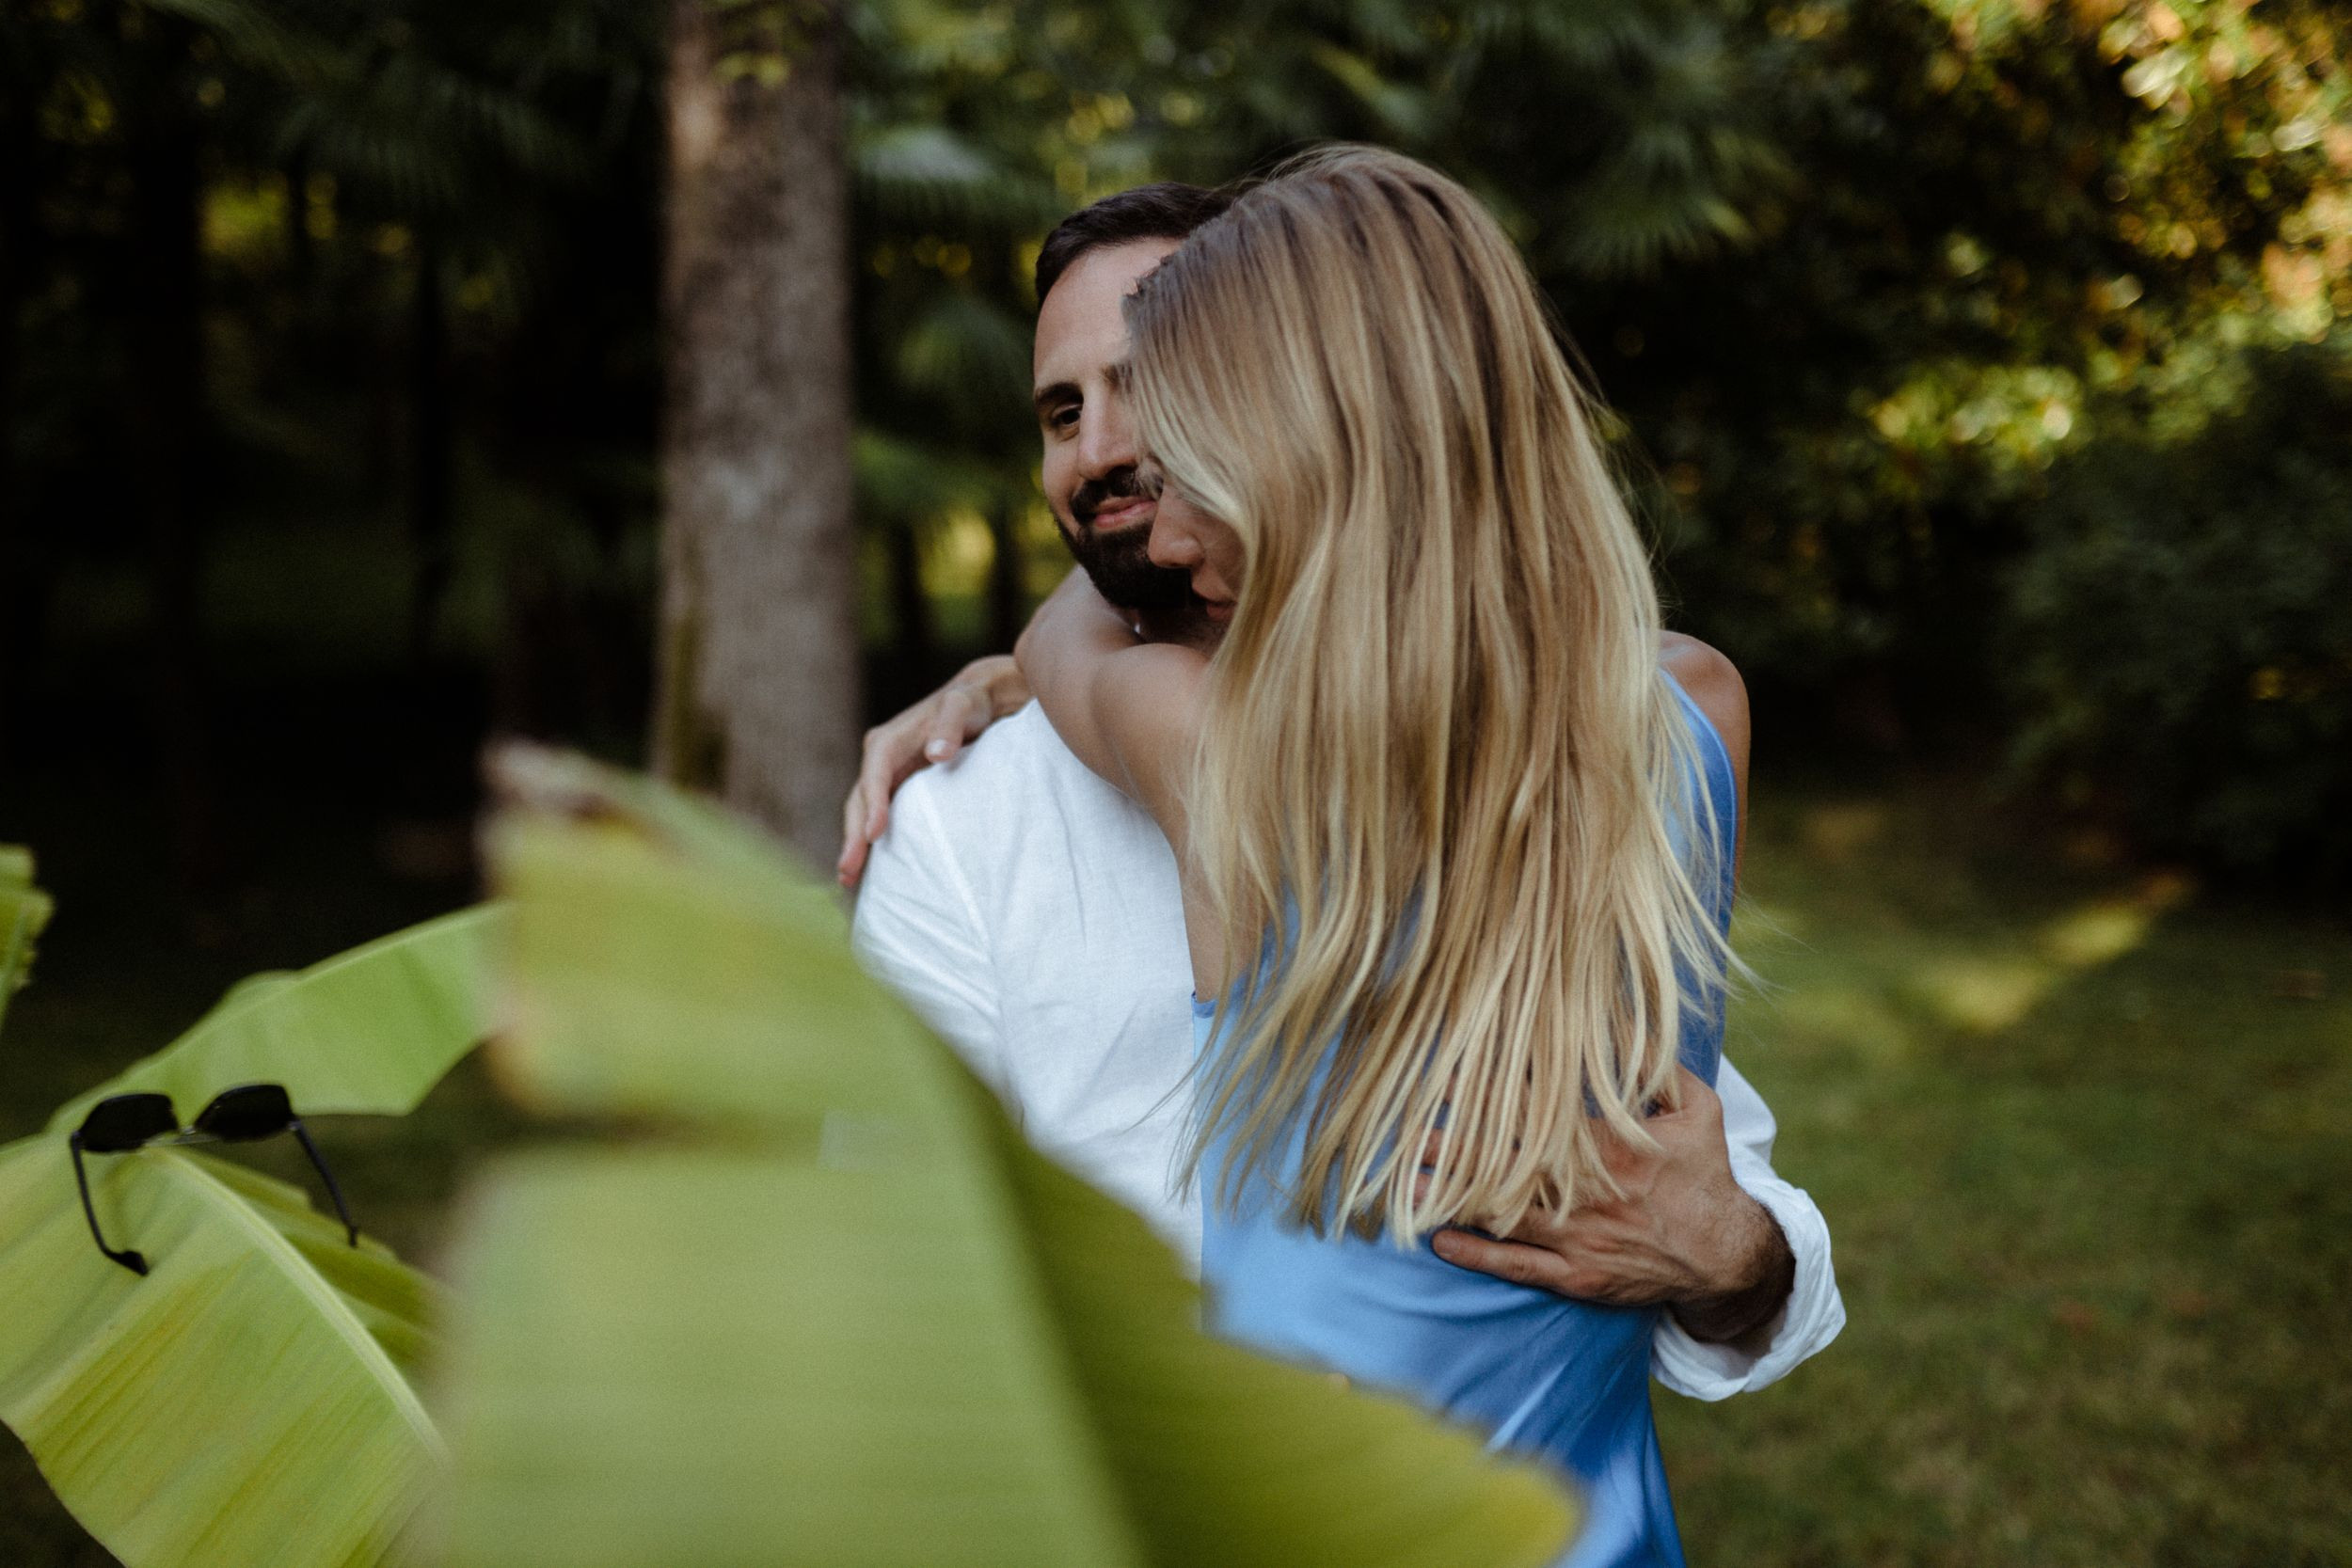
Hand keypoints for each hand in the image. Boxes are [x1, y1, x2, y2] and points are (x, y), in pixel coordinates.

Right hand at [836, 656, 1028, 887]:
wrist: (975, 701)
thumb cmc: (968, 704)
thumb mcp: (962, 706)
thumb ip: (951, 726)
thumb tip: (936, 753)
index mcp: (888, 741)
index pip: (875, 774)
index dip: (873, 803)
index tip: (874, 833)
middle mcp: (879, 758)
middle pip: (860, 800)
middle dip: (852, 835)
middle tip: (848, 871)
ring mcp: (885, 775)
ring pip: (862, 812)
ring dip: (854, 843)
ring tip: (849, 878)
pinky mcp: (896, 788)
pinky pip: (877, 816)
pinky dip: (869, 840)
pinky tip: (869, 869)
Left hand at [1427, 1066, 1794, 1343]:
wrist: (1728, 1257)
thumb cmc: (1705, 1174)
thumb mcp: (1697, 1109)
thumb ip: (1657, 1064)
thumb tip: (1622, 1016)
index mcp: (1610, 1148)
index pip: (1534, 1114)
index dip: (1485, 1095)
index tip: (1443, 1078)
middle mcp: (1586, 1194)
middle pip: (1504, 1168)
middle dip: (1451, 1150)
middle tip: (1402, 1134)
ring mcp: (1579, 1240)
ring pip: (1502, 1218)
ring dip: (1450, 1200)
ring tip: (1402, 1185)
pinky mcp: (1577, 1276)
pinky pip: (1518, 1267)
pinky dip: (1477, 1256)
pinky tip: (1439, 1241)